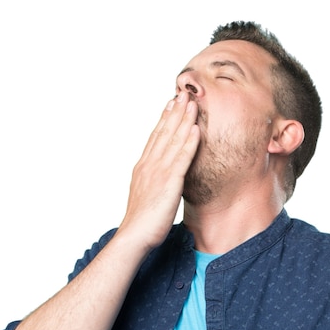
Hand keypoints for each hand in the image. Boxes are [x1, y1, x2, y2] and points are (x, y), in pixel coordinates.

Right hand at [118, 91, 199, 250]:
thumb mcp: (147, 196)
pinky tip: (195, 129)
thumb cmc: (141, 223)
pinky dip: (188, 142)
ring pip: (173, 140)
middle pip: (163, 133)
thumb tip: (159, 181)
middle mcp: (149, 165)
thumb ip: (153, 184)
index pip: (155, 138)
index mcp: (143, 167)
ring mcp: (158, 172)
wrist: (134, 236)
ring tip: (192, 102)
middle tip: (183, 93)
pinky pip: (181, 158)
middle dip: (174, 112)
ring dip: (183, 120)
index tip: (170, 104)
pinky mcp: (169, 183)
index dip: (164, 119)